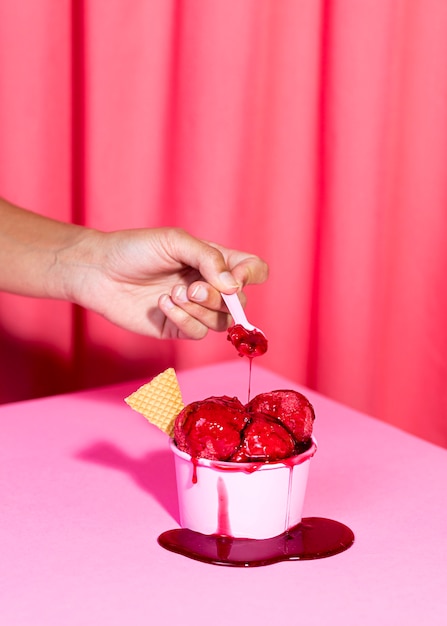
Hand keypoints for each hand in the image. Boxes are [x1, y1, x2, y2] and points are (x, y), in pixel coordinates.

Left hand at [68, 227, 267, 338]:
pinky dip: (184, 319)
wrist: (99, 272)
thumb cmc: (135, 249)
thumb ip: (210, 259)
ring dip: (199, 309)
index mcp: (214, 261)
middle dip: (217, 297)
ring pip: (222, 322)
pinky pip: (199, 333)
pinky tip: (163, 304)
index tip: (234, 277)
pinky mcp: (178, 327)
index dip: (251, 275)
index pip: (254, 270)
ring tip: (173, 294)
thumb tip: (235, 287)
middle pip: (239, 302)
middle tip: (190, 288)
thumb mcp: (175, 242)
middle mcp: (209, 286)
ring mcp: (195, 309)